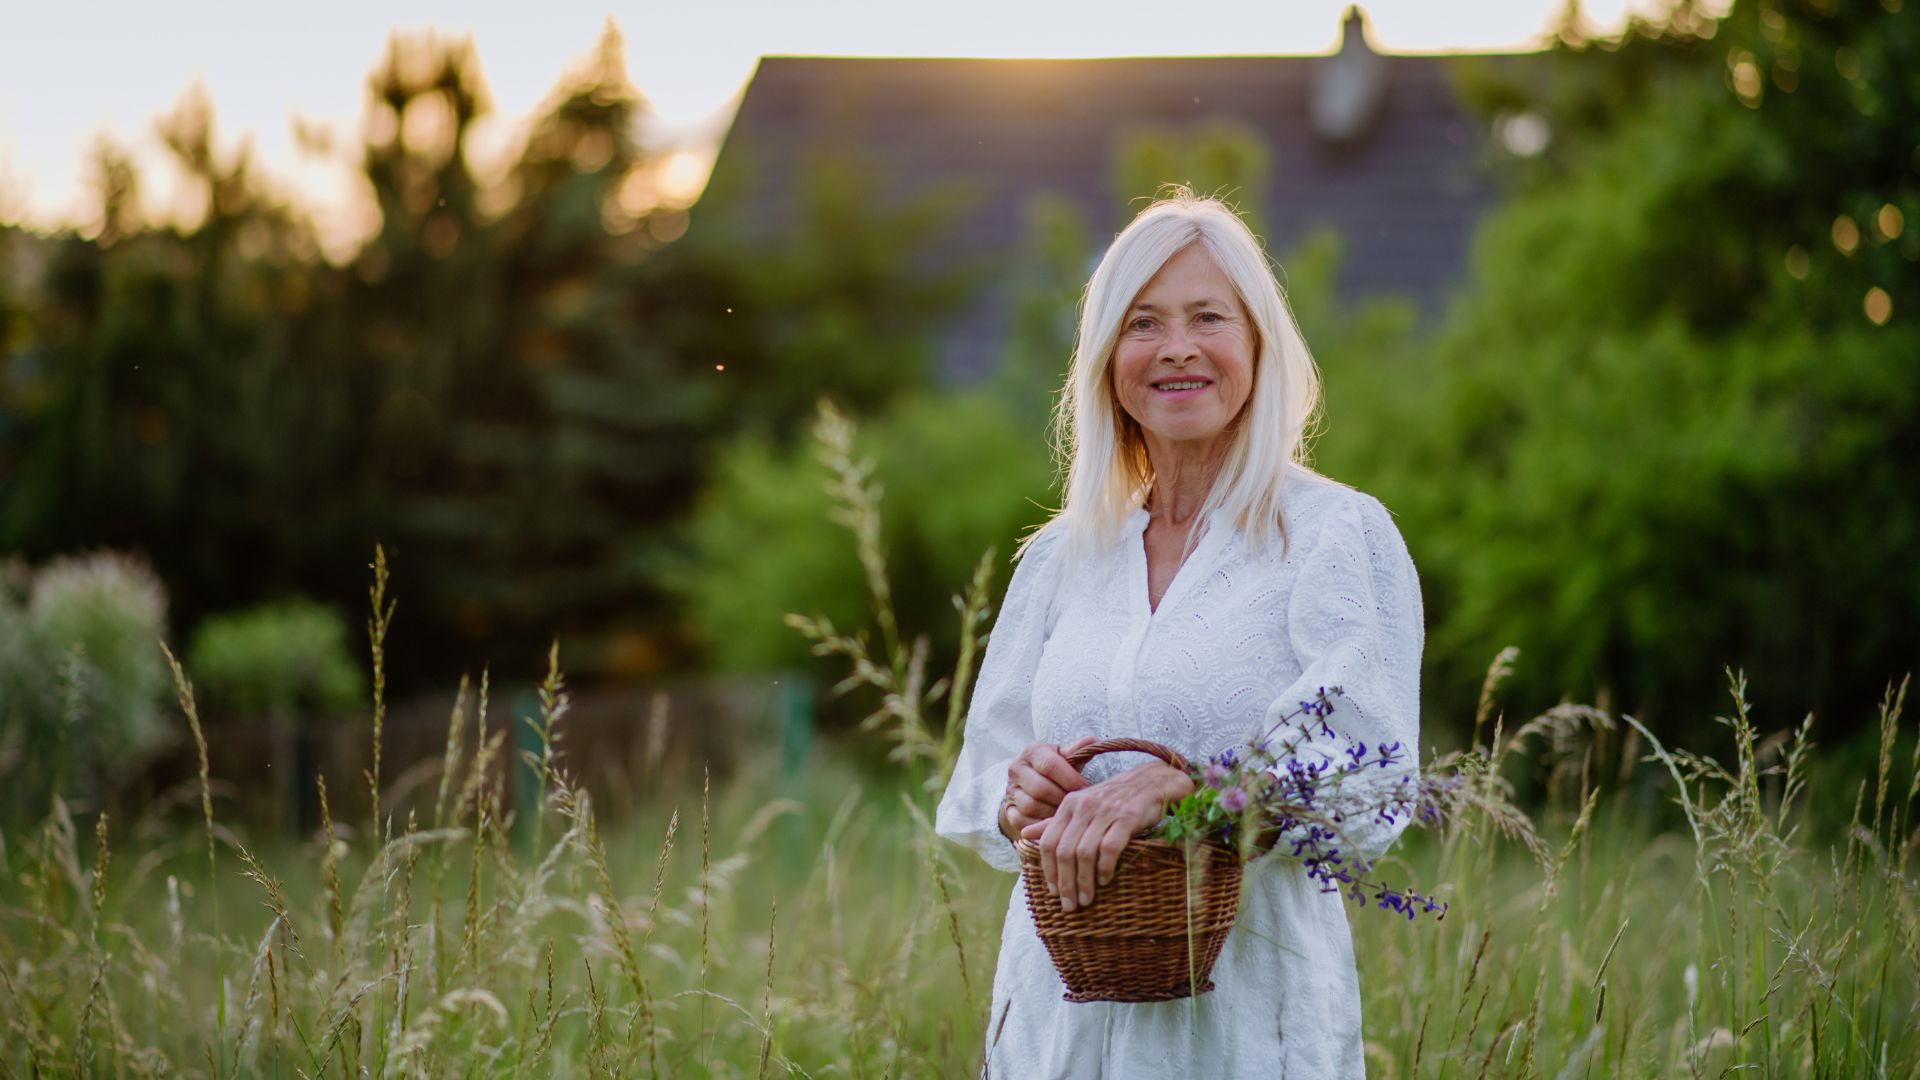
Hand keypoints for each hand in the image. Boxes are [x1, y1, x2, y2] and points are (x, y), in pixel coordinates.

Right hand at [1001, 737, 1097, 839]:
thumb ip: (1077, 751)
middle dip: (1062, 799)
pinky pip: (1023, 821)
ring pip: (1031, 806)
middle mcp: (1016, 769)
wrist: (1030, 782)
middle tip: (1078, 806)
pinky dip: (1040, 825)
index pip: (1049, 765)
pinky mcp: (1008, 810)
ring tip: (1068, 815)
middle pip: (1040, 788)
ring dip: (1052, 813)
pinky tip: (1055, 824)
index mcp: (1031, 751)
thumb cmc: (1054, 770)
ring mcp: (1010, 790)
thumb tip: (1094, 740)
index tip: (1086, 790)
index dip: (1070, 779)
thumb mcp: (1064, 757)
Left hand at [1022, 762, 1194, 911]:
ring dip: (1084, 881)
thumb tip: (1025, 834)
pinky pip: (1110, 848)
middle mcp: (1083, 806)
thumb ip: (1055, 823)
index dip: (1048, 870)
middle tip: (1070, 905)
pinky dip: (1105, 868)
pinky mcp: (1127, 817)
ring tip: (1087, 899)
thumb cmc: (1114, 799)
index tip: (1053, 892)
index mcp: (1069, 805)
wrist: (1150, 782)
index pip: (1049, 842)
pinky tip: (1105, 880)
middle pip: (1065, 851)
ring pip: (1085, 852)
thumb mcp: (1082, 807)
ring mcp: (1105, 811)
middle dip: (1066, 882)